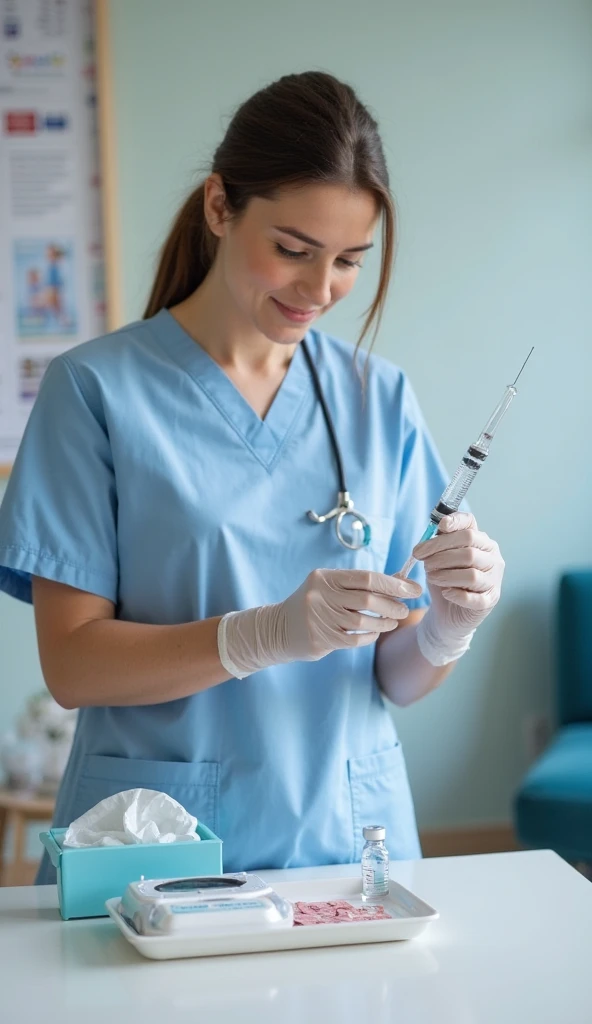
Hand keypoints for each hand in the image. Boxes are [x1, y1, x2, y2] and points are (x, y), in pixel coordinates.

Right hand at [218, 568, 421, 678]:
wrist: (279, 629)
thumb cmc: (314, 604)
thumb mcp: (330, 587)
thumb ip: (360, 585)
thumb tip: (400, 582)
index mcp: (324, 577)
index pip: (366, 577)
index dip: (393, 584)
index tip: (412, 588)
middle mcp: (320, 595)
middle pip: (367, 600)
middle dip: (392, 604)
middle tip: (405, 609)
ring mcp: (319, 618)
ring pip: (363, 621)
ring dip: (384, 622)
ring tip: (393, 621)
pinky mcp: (320, 639)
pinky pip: (355, 639)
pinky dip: (370, 637)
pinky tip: (374, 633)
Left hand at [412, 512, 504, 665]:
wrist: (447, 613)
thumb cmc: (444, 580)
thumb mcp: (437, 558)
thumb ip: (438, 543)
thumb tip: (437, 528)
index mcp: (481, 541)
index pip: (471, 524)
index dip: (456, 521)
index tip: (440, 527)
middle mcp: (493, 557)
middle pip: (469, 546)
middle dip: (440, 551)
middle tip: (422, 560)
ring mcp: (494, 580)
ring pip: (472, 574)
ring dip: (446, 575)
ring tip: (431, 577)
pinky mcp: (490, 601)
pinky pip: (475, 598)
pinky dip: (457, 595)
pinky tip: (445, 593)